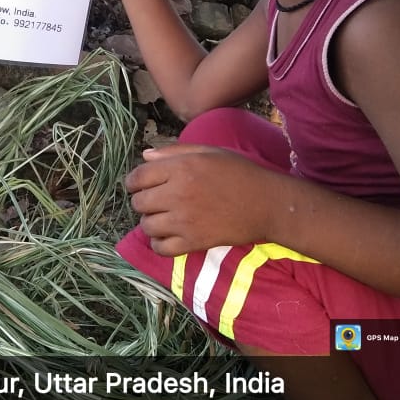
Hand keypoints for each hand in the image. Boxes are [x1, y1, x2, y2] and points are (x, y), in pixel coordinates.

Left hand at [125, 144, 276, 254]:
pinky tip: (169, 235)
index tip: (139, 185)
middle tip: (156, 201)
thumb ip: (174, 151)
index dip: (133, 182)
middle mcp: (178, 193)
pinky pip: (161, 248)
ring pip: (146, 226)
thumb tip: (145, 156)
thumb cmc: (238, 172)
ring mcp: (184, 220)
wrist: (266, 203)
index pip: (137, 177)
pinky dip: (159, 244)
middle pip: (139, 202)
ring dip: (151, 222)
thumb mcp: (208, 152)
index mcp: (180, 168)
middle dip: (143, 201)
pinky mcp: (193, 242)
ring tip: (163, 218)